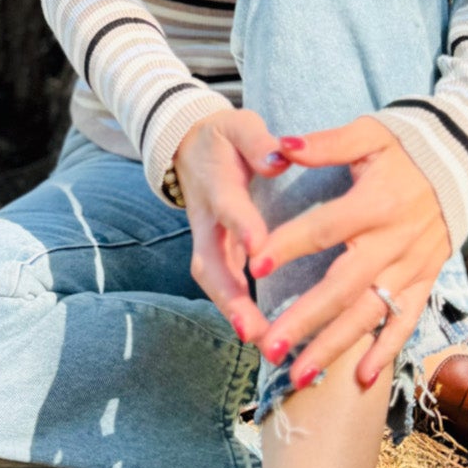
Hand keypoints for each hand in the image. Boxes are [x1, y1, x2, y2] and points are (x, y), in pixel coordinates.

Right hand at [173, 110, 289, 360]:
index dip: (242, 227)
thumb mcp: (238, 124)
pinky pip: (222, 285)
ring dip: (234, 313)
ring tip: (262, 342)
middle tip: (254, 328)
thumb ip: (256, 140)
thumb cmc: (223, 138)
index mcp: (216, 185)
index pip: (228, 207)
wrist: (187, 147)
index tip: (260, 249)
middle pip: (211, 263)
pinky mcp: (214, 253)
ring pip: (213, 281)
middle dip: (231, 297)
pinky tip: (265, 335)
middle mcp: (207, 220)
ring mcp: (207, 240)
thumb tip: (279, 157)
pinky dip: (238, 311)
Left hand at [248, 116, 450, 389]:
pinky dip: (385, 351)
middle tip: (268, 347)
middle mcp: (394, 241)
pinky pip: (405, 321)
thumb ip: (326, 144)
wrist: (466, 160)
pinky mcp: (425, 280)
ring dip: (334, 346)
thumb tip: (282, 147)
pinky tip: (358, 378)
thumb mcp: (370, 135)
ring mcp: (412, 266)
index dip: (289, 245)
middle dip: (305, 320)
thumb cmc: (408, 147)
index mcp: (376, 203)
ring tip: (298, 376)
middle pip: (343, 286)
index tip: (255, 266)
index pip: (325, 229)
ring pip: (369, 314)